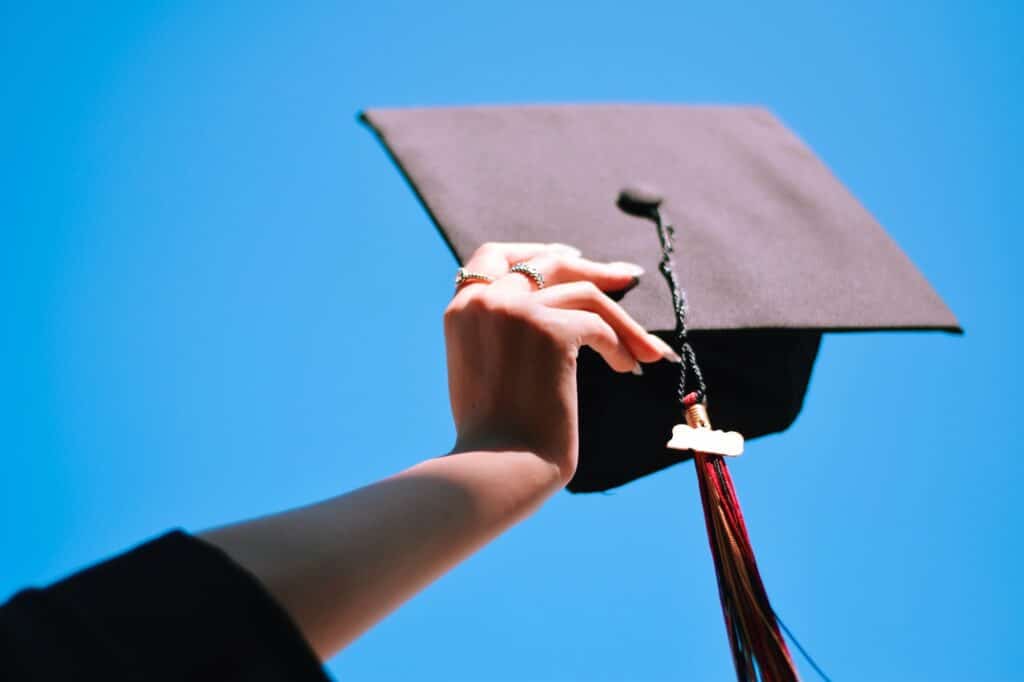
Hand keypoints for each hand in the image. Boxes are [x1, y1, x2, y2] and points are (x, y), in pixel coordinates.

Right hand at [443, 242, 680, 482]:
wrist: (500, 467)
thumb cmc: (495, 435)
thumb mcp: (481, 367)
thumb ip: (498, 330)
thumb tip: (549, 308)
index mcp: (462, 309)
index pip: (494, 256)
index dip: (536, 252)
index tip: (571, 259)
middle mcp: (485, 301)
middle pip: (548, 263)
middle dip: (593, 268)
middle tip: (628, 276)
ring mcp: (517, 312)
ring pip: (585, 293)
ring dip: (622, 321)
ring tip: (643, 351)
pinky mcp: (550, 330)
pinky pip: (598, 325)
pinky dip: (620, 346)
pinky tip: (629, 368)